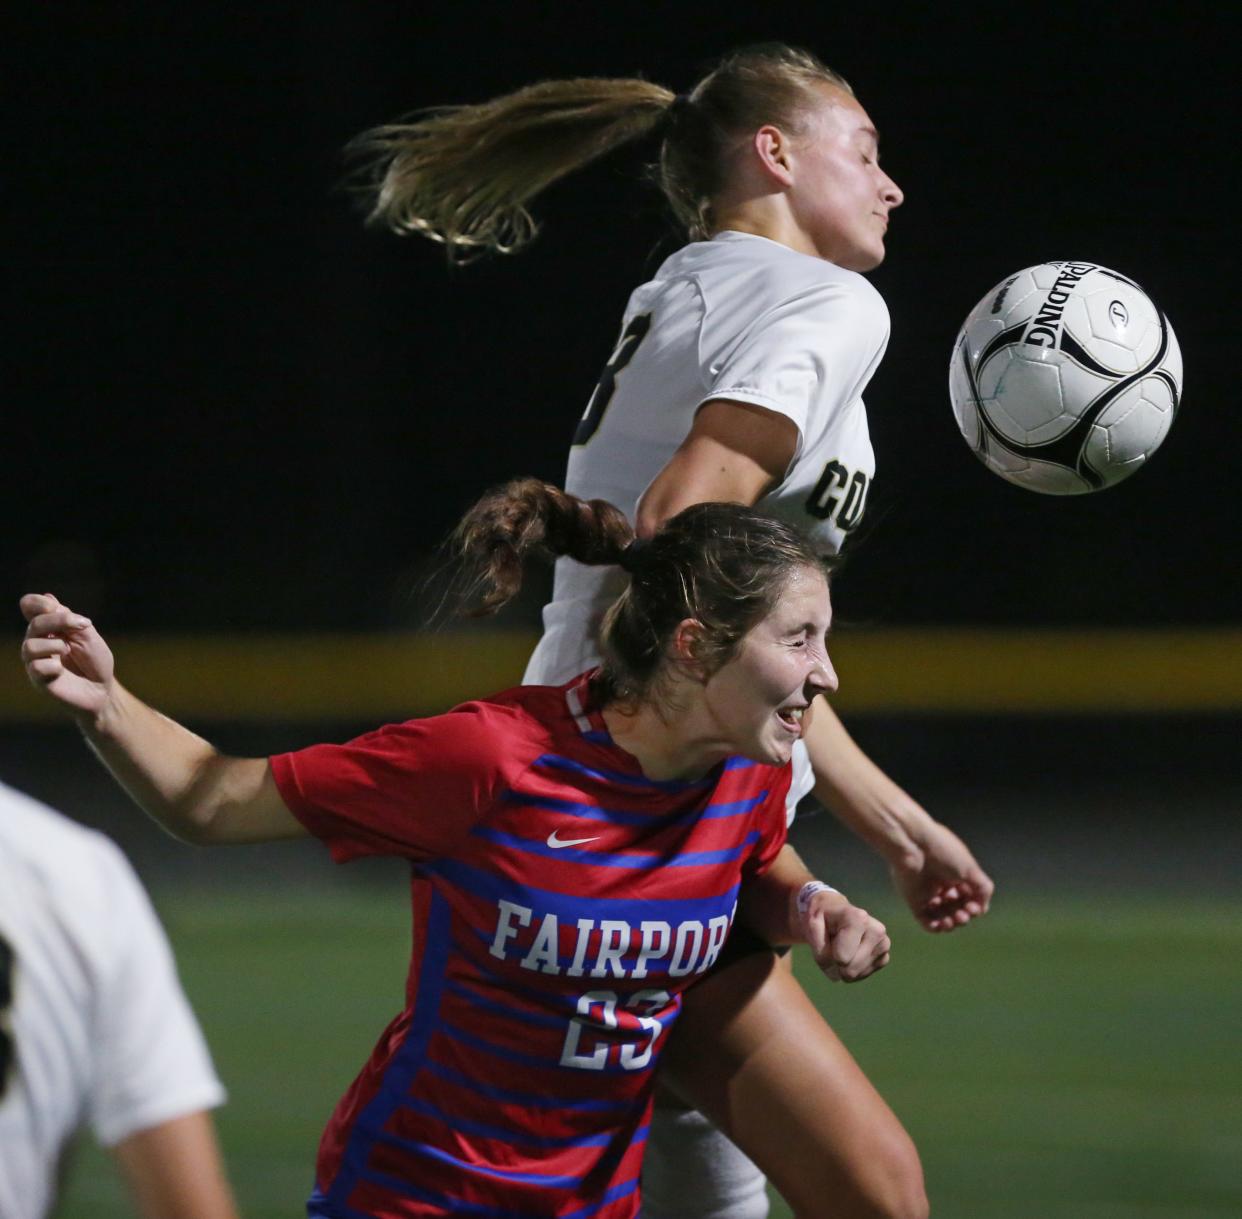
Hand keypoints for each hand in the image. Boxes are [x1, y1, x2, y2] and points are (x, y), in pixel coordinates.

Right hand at [20, 593, 114, 716]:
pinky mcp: (38, 679)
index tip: (57, 606)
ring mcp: (36, 661)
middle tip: (82, 626)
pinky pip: (36, 667)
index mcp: (49, 627)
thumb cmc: (95, 660)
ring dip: (55, 645)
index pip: (30, 607)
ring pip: (29, 646)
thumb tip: (47, 596)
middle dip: (58, 621)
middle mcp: (38, 641)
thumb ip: (68, 618)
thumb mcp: (87, 635)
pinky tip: (62, 670)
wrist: (103, 688)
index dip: (39, 603)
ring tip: (68, 651)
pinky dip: (54, 666)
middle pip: (34, 624)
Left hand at [800, 890, 890, 982]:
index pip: (842, 958)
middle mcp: (877, 930)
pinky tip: (850, 953)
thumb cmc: (822, 917)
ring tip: (841, 946)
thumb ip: (821, 952)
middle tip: (833, 943)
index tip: (827, 936)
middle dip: (836, 963)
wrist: (834, 911)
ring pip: (857, 974)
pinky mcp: (884, 956)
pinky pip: (863, 975)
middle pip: (850, 969)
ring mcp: (883, 944)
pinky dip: (852, 969)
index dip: (828, 954)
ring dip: (843, 966)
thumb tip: (837, 976)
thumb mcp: (812, 927)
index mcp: (858, 918)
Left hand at [891, 819, 994, 932]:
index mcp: (956, 874)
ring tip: (954, 919)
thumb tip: (982, 908)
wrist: (912, 844)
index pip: (970, 897)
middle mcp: (942, 884)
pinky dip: (935, 927)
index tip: (972, 905)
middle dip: (964, 915)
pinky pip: (926, 920)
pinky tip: (942, 924)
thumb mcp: (970, 868)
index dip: (975, 906)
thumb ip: (983, 888)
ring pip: (943, 917)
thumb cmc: (942, 851)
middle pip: (958, 909)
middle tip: (963, 914)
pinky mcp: (914, 901)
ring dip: (952, 923)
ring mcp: (927, 893)